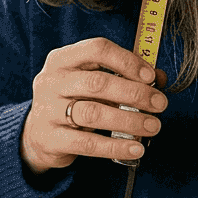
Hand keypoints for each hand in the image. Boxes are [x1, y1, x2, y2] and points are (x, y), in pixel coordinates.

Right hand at [22, 37, 167, 173]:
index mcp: (62, 59)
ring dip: (129, 120)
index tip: (150, 76)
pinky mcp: (50, 139)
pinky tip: (135, 148)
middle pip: (97, 83)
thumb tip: (159, 77)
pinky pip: (87, 143)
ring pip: (93, 113)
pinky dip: (115, 146)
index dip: (126, 61)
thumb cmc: (73, 101)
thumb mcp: (92, 83)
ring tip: (152, 126)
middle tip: (160, 104)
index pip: (97, 49)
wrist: (38, 135)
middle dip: (134, 93)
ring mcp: (47, 110)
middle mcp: (51, 81)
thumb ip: (124, 76)